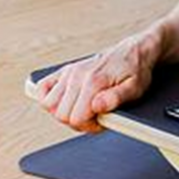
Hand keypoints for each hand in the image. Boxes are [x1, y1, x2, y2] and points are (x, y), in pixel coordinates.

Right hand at [35, 32, 161, 132]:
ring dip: (63, 112)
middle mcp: (78, 75)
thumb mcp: (136, 87)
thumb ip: (116, 98)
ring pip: (49, 104)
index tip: (102, 121)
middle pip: (61, 114)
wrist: (134, 51)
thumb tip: (97, 106)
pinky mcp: (65, 70)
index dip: (89, 126)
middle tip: (95, 116)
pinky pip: (42, 87)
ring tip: (83, 110)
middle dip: (78, 122)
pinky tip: (65, 102)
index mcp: (94, 81)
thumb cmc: (136, 70)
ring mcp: (69, 72)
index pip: (76, 118)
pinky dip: (48, 99)